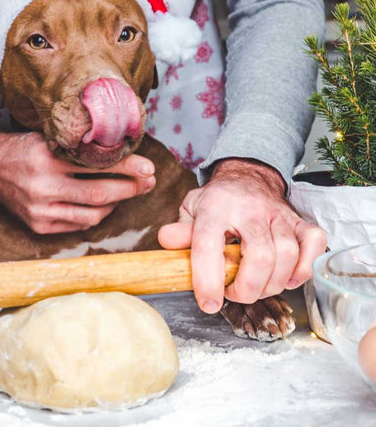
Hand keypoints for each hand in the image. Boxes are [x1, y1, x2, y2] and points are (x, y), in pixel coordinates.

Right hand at [0, 125, 155, 233]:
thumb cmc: (25, 148)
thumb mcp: (48, 138)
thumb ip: (77, 147)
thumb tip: (121, 150)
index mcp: (46, 158)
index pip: (96, 165)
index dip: (127, 167)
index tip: (149, 167)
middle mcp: (42, 186)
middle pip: (99, 193)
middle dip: (131, 188)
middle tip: (149, 181)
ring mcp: (40, 210)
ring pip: (92, 214)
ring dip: (117, 204)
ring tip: (129, 191)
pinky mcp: (38, 225)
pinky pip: (78, 224)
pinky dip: (97, 215)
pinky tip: (105, 204)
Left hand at [158, 158, 325, 313]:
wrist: (247, 176)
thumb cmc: (217, 201)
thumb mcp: (191, 210)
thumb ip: (180, 230)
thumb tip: (166, 241)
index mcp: (215, 207)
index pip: (209, 244)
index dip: (208, 280)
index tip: (208, 303)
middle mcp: (250, 209)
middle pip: (260, 256)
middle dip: (247, 289)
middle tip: (233, 293)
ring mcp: (279, 214)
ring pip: (287, 256)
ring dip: (272, 284)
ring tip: (254, 286)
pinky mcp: (299, 220)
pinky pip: (314, 245)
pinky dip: (303, 269)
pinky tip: (286, 276)